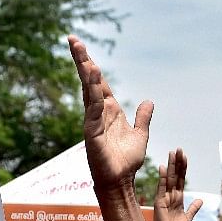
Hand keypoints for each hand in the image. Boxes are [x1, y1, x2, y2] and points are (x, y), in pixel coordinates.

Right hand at [69, 35, 150, 190]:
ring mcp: (93, 121)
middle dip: (81, 59)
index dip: (91, 65)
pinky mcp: (92, 132)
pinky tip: (92, 76)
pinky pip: (93, 108)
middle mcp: (98, 113)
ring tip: (79, 49)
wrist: (121, 181)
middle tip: (72, 38)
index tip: (81, 46)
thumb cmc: (126, 162)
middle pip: (88, 81)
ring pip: (88, 90)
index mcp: (109, 111)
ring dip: (84, 70)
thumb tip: (149, 101)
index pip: (98, 82)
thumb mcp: (140, 135)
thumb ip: (143, 118)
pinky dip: (92, 92)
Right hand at [153, 149, 202, 220]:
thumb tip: (200, 199)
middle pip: (176, 175)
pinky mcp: (159, 202)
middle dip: (177, 162)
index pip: (181, 179)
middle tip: (178, 149)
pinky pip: (162, 188)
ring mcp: (164, 197)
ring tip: (172, 153)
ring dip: (171, 166)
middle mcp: (171, 195)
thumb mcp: (188, 218)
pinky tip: (163, 168)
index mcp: (178, 198)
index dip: (183, 168)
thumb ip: (193, 208)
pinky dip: (163, 178)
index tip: (184, 156)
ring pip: (169, 178)